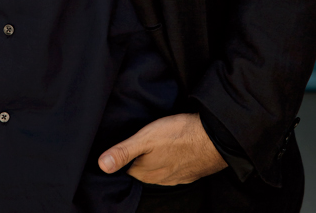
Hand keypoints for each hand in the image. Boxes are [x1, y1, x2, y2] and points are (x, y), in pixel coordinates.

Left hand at [98, 112, 227, 185]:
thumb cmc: (178, 135)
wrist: (214, 139)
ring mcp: (176, 178)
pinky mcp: (190, 173)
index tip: (124, 144)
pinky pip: (174, 170)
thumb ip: (123, 151)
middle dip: (138, 159)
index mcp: (145, 172)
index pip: (127, 168)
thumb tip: (102, 165)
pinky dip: (171, 161)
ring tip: (156, 144)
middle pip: (142, 170)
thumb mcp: (145, 138)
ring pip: (158, 170)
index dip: (123, 156)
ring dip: (156, 160)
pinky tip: (173, 150)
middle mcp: (159, 179)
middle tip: (140, 142)